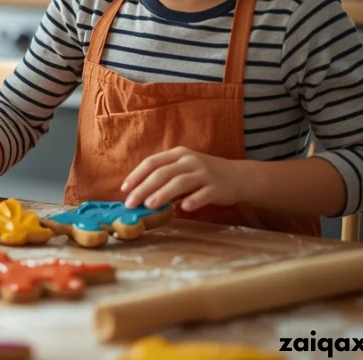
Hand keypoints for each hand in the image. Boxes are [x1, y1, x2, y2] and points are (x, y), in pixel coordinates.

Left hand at [121, 147, 246, 211]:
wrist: (238, 176)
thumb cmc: (203, 175)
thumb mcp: (182, 170)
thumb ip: (163, 179)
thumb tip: (138, 195)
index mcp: (178, 154)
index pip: (152, 162)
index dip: (136, 175)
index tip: (124, 189)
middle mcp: (190, 161)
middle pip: (162, 173)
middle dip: (144, 188)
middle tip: (131, 203)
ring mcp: (204, 173)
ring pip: (180, 182)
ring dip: (163, 193)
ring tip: (149, 205)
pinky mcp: (218, 187)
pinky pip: (203, 193)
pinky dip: (193, 200)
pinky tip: (183, 208)